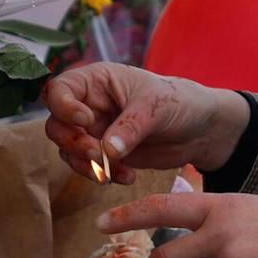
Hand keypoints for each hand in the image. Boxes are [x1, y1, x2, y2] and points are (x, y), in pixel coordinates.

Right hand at [43, 62, 250, 183]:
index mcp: (98, 80)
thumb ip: (131, 126)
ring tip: (114, 173)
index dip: (64, 107)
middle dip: (74, 144)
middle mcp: (90, 104)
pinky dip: (102, 175)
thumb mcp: (157, 107)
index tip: (87, 122)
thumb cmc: (180, 102)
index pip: (59, 88)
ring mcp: (95, 130)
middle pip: (57, 124)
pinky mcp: (105, 153)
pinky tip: (127, 177)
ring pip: (68, 150)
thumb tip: (106, 150)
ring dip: (86, 165)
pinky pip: (88, 167)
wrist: (201, 130)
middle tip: (100, 156)